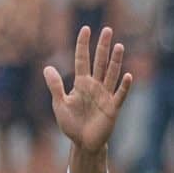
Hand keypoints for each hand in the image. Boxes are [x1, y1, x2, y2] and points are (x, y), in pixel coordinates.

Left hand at [43, 26, 133, 153]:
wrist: (83, 143)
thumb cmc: (71, 124)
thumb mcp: (60, 104)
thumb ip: (55, 86)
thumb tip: (46, 67)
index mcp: (81, 83)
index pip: (82, 60)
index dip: (83, 45)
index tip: (85, 29)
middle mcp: (95, 86)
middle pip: (100, 62)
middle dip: (103, 46)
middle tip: (108, 30)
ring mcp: (105, 95)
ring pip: (111, 74)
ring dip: (115, 61)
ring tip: (119, 46)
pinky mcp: (112, 108)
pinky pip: (119, 95)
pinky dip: (123, 86)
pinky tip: (127, 75)